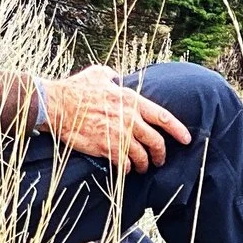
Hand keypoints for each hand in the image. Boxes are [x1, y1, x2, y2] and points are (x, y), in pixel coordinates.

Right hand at [40, 65, 192, 170]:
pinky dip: (127, 169)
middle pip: (156, 141)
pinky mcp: (107, 148)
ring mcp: (119, 135)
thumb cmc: (75, 88)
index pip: (163, 117)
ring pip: (142, 156)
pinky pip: (125, 164)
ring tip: (141, 167)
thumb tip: (119, 77)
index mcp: (131, 100)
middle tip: (160, 160)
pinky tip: (125, 169)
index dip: (178, 130)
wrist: (56, 105)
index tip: (187, 139)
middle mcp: (129, 118)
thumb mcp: (98, 74)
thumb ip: (114, 76)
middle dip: (161, 154)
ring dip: (144, 164)